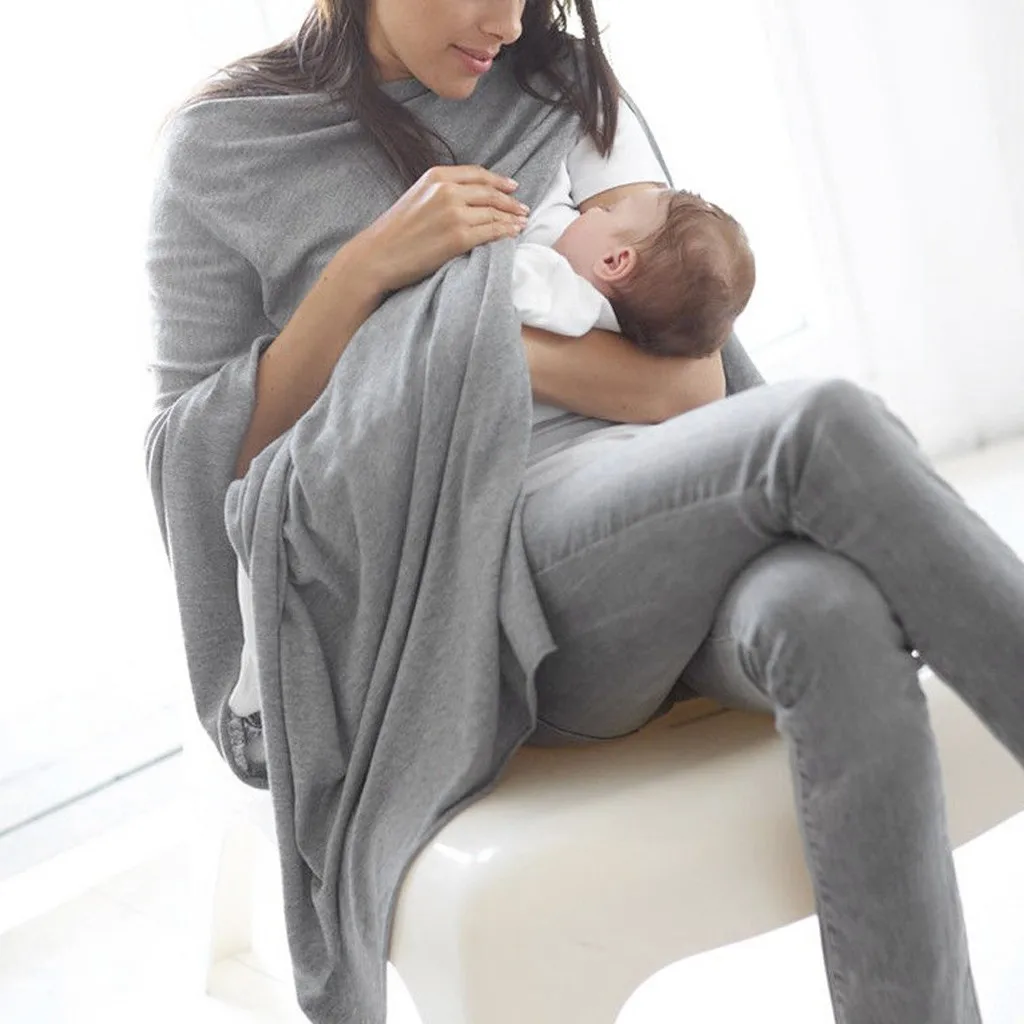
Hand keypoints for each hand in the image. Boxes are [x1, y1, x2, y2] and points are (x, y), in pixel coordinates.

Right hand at [353, 165, 528, 292]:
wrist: (378, 255)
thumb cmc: (395, 231)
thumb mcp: (416, 196)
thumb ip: (441, 191)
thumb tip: (469, 196)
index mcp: (436, 176)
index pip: (477, 174)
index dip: (499, 180)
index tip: (512, 186)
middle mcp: (447, 191)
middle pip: (490, 192)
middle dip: (510, 201)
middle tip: (523, 208)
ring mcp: (454, 214)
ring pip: (493, 212)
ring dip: (512, 218)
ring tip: (522, 222)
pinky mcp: (458, 238)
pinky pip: (491, 233)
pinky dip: (505, 233)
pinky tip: (513, 234)